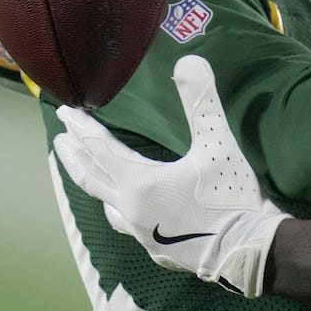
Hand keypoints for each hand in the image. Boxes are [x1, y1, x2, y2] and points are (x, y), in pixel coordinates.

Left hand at [52, 54, 286, 296]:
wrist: (249, 251)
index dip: (83, 128)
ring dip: (96, 184)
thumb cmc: (230, 196)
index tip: (65, 112)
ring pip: (108, 205)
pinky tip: (131, 208)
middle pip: (93, 178)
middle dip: (75, 156)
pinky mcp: (158, 250)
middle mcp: (131, 209)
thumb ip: (201, 103)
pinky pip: (128, 223)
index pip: (101, 150)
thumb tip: (189, 59)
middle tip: (61, 138)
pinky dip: (120, 206)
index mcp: (139, 183)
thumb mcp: (218, 145)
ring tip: (93, 172)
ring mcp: (143, 233)